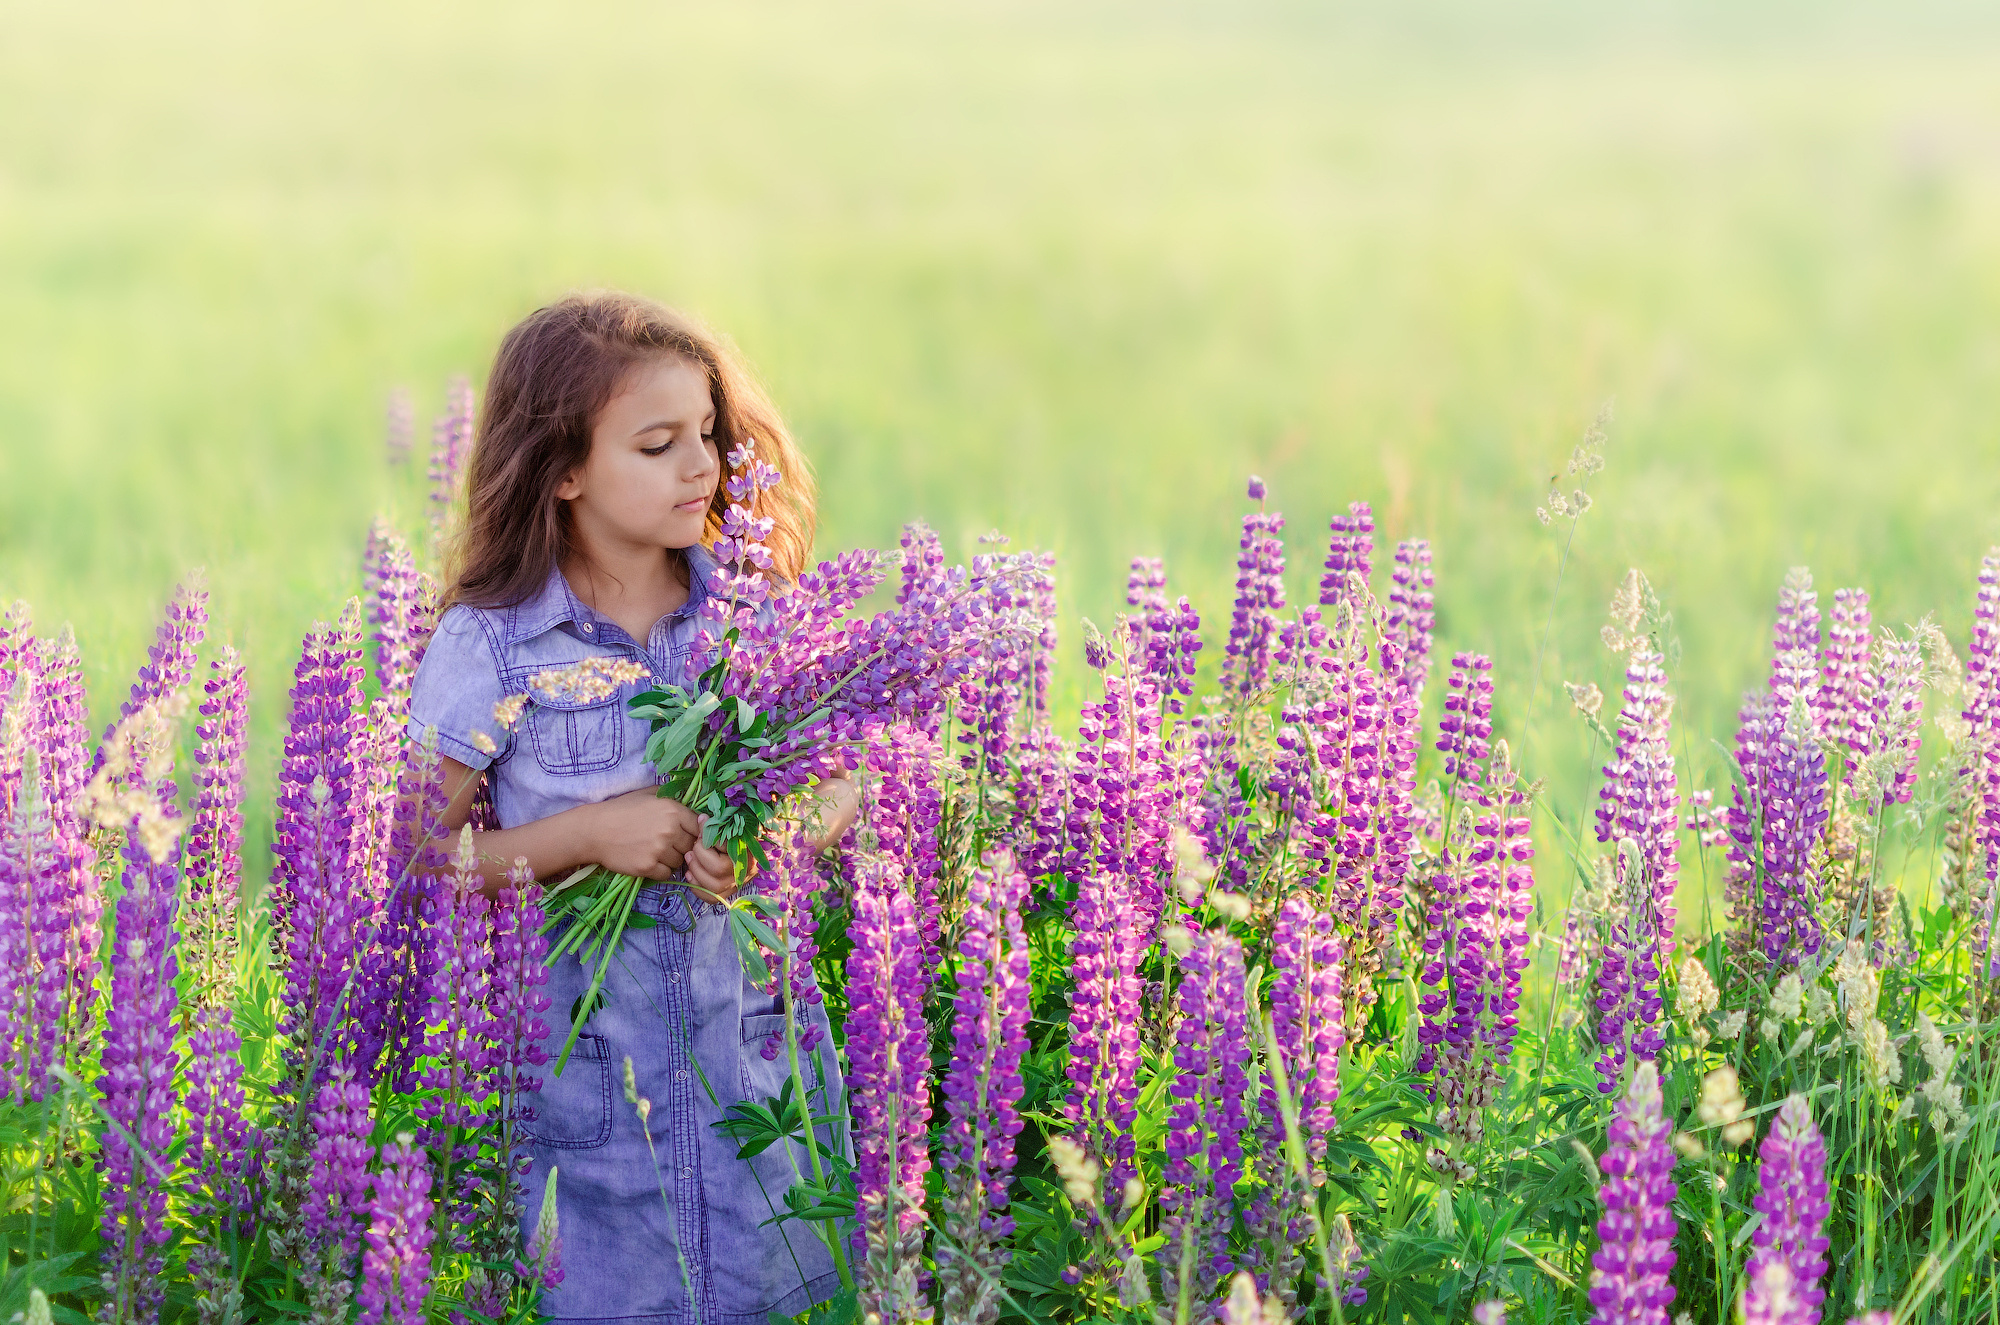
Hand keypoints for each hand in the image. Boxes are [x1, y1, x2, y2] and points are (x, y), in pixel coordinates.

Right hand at [580, 789, 700, 880]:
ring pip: (680, 861)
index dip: (693, 831)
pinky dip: (660, 870)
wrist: (594, 831)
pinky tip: (649, 861)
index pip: (699, 826)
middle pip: (691, 846)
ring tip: (656, 852)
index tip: (684, 834)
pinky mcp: (648, 867)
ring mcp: (659, 850)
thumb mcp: (647, 794)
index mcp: (672, 810)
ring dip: (671, 859)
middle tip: (667, 844)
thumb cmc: (620, 810)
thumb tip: (690, 800)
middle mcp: (669, 830)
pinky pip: (666, 874)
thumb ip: (670, 796)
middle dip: (682, 846)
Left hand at [685, 814, 756, 902]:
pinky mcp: (727, 893)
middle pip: (718, 868)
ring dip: (696, 870)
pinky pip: (710, 897)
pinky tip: (691, 873)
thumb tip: (702, 818)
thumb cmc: (737, 835)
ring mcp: (736, 884)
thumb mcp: (729, 827)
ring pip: (713, 886)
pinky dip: (697, 886)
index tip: (702, 826)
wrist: (749, 849)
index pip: (725, 846)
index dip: (708, 838)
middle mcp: (745, 870)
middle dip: (700, 854)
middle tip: (695, 845)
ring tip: (690, 857)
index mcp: (748, 850)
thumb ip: (717, 825)